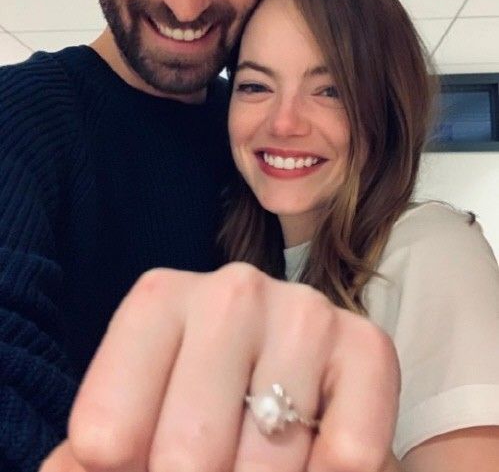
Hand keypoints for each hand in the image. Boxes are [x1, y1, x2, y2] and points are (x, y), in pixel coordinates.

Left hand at [41, 263, 399, 471]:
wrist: (289, 380)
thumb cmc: (199, 402)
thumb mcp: (135, 417)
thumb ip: (94, 452)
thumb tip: (78, 469)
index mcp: (160, 298)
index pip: (106, 434)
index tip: (142, 462)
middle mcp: (233, 289)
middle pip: (187, 454)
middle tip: (208, 470)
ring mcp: (304, 311)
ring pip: (268, 464)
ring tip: (254, 461)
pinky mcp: (368, 344)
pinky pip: (347, 455)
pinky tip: (308, 459)